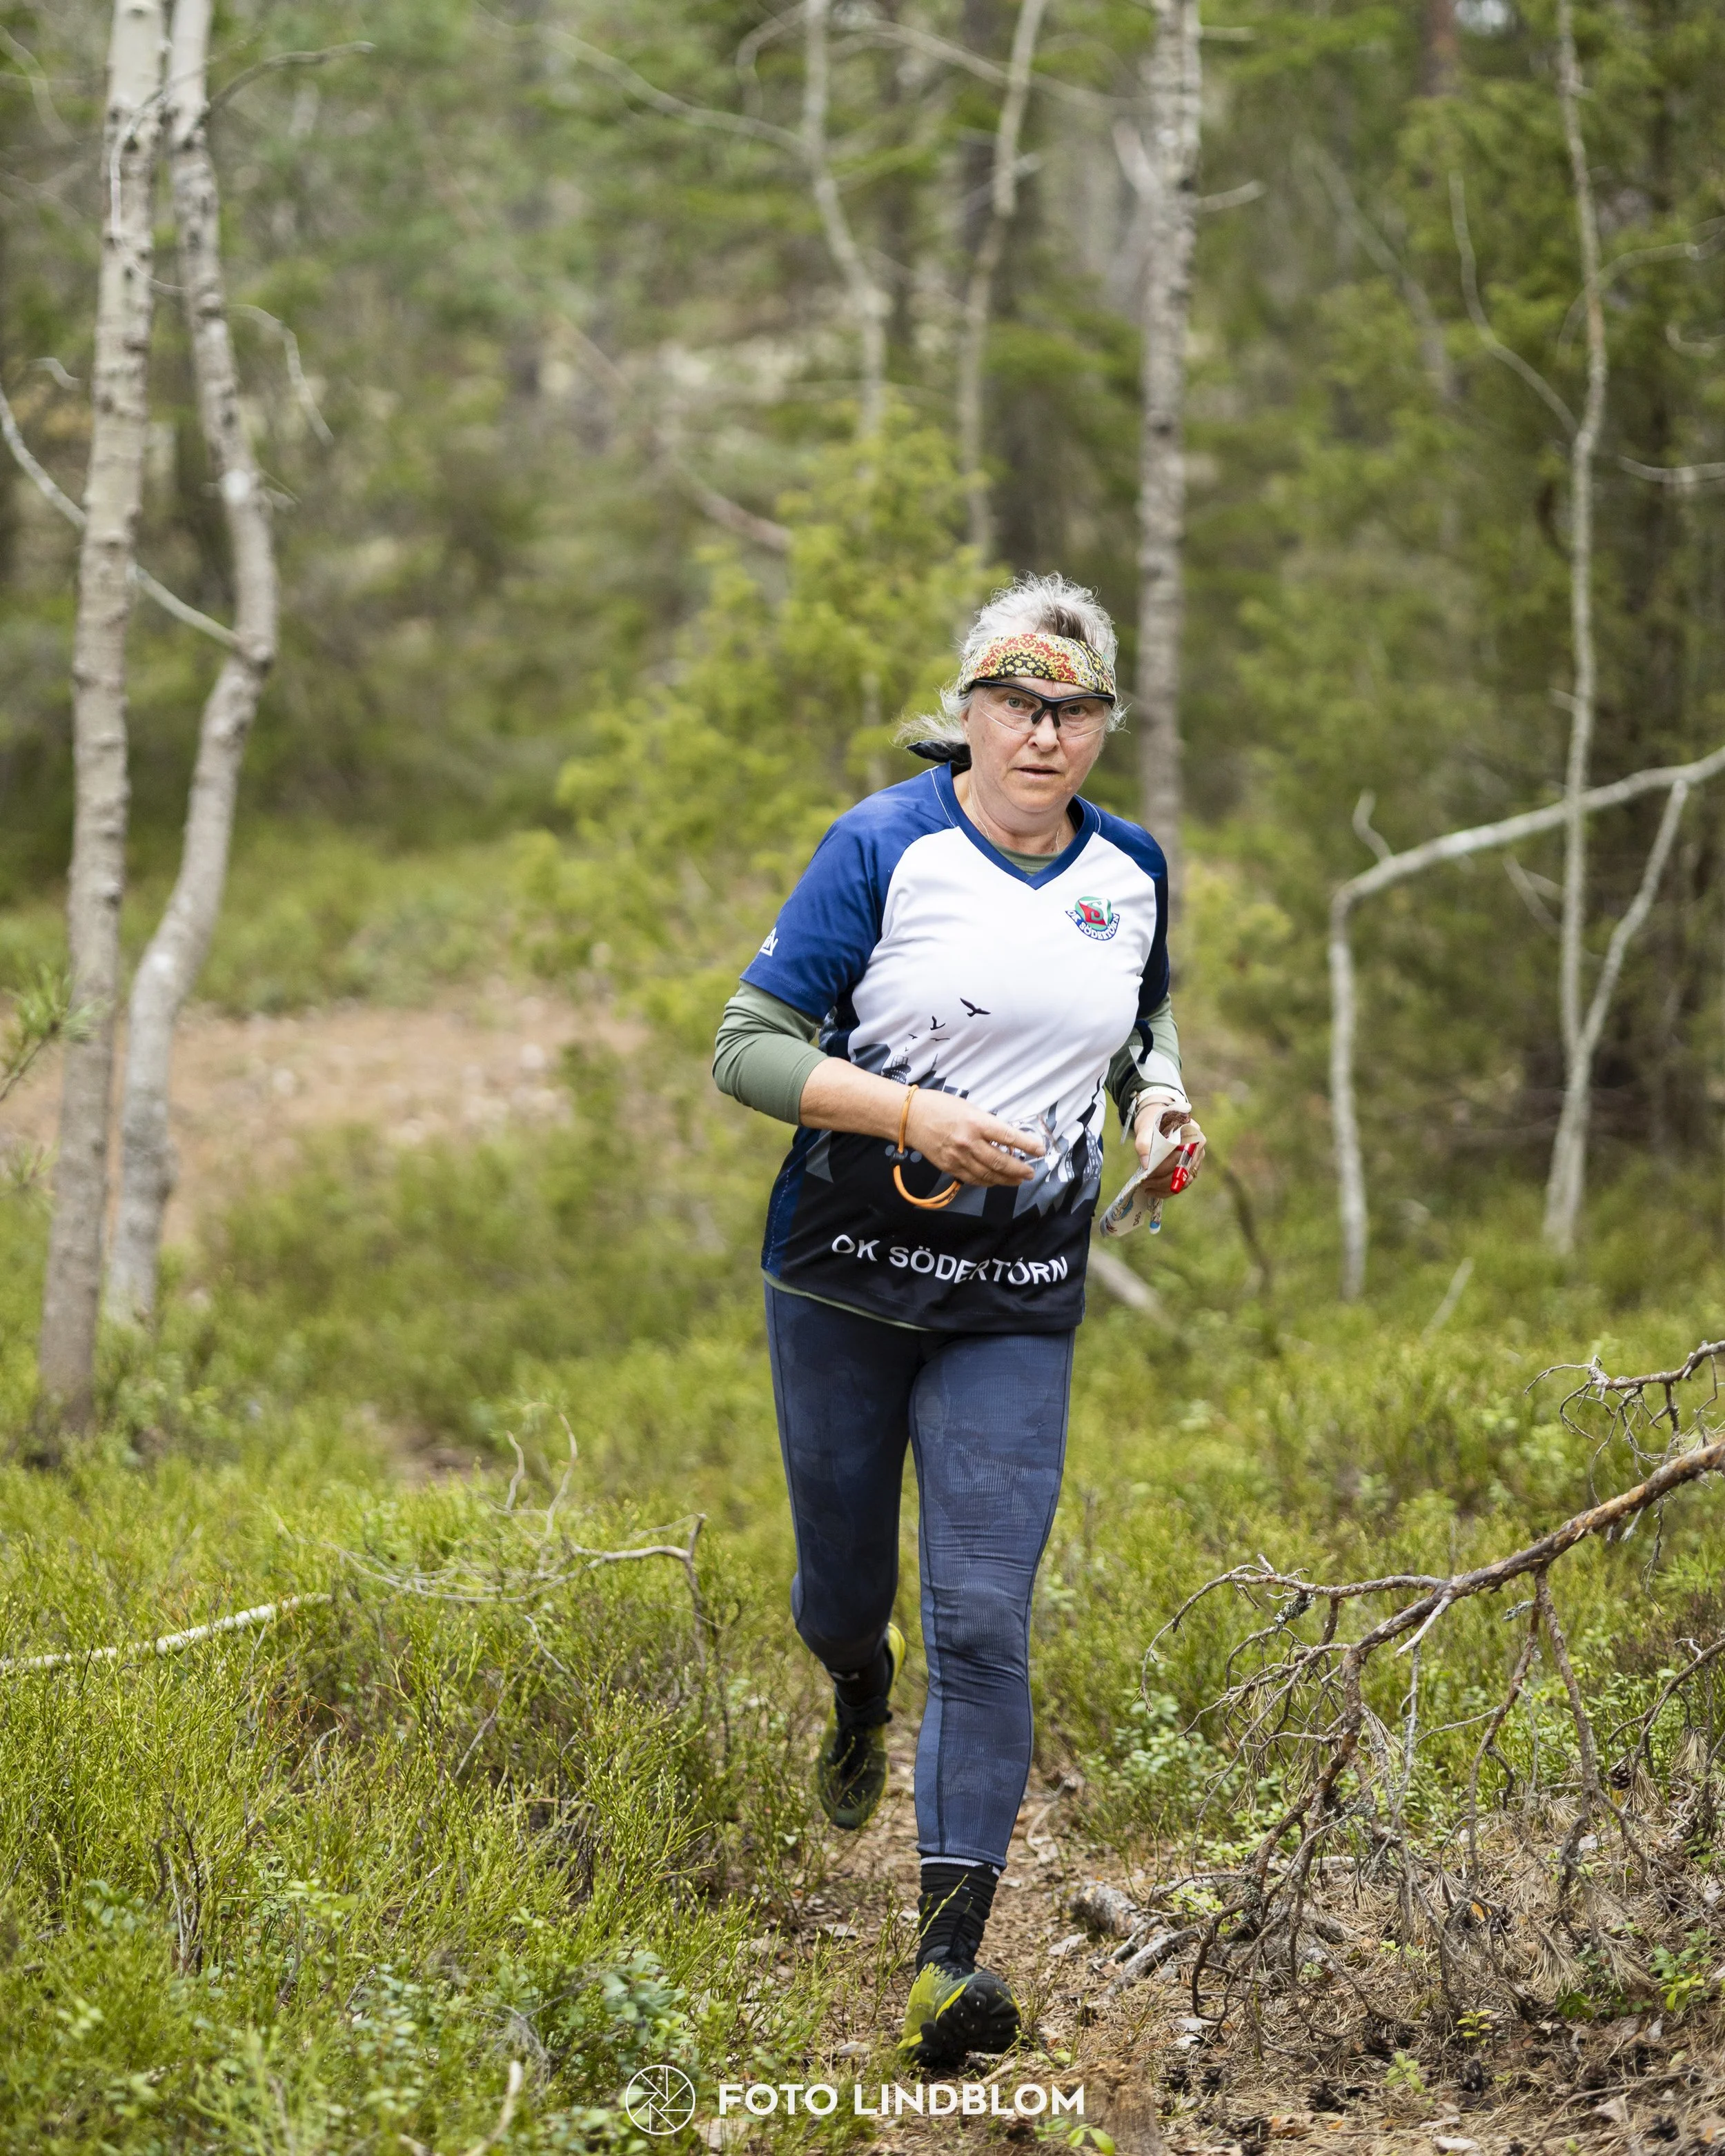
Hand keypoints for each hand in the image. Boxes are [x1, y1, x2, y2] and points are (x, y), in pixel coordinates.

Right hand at [907, 1089, 1044, 1187]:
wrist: (910, 1118)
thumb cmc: (940, 1106)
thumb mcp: (969, 1108)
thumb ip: (988, 1124)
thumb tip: (1006, 1138)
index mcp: (976, 1122)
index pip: (1008, 1137)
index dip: (1027, 1146)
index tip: (1040, 1151)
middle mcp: (969, 1142)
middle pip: (1001, 1162)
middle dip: (1020, 1170)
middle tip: (1030, 1172)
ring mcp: (958, 1157)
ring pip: (988, 1175)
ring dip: (1007, 1180)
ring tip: (1018, 1180)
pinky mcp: (949, 1167)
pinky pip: (973, 1179)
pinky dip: (988, 1181)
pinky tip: (996, 1181)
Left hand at [1133, 1090, 1205, 1194]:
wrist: (1157, 1118)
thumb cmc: (1153, 1121)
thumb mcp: (1145, 1128)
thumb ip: (1144, 1144)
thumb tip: (1147, 1165)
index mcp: (1192, 1133)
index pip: (1180, 1157)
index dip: (1163, 1168)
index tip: (1147, 1175)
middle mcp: (1198, 1146)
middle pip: (1183, 1171)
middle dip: (1162, 1181)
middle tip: (1145, 1184)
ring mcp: (1196, 1157)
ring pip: (1184, 1180)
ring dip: (1165, 1188)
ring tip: (1147, 1188)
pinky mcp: (1191, 1166)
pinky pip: (1182, 1182)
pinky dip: (1168, 1188)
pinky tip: (1154, 1190)